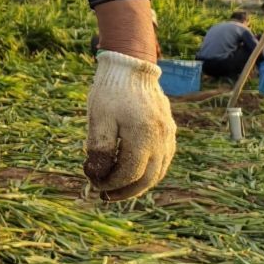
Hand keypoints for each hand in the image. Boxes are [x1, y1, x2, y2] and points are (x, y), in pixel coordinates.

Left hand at [84, 51, 176, 200]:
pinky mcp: (170, 132)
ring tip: (117, 189)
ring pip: (158, 172)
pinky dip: (149, 172)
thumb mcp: (98, 118)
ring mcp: (169, 136)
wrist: (131, 68)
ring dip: (138, 185)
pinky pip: (163, 160)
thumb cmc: (110, 92)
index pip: (129, 173)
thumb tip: (97, 175)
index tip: (93, 182)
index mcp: (143, 136)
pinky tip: (133, 173)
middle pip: (148, 179)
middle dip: (125, 191)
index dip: (110, 183)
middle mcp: (161, 139)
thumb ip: (99, 148)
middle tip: (105, 195)